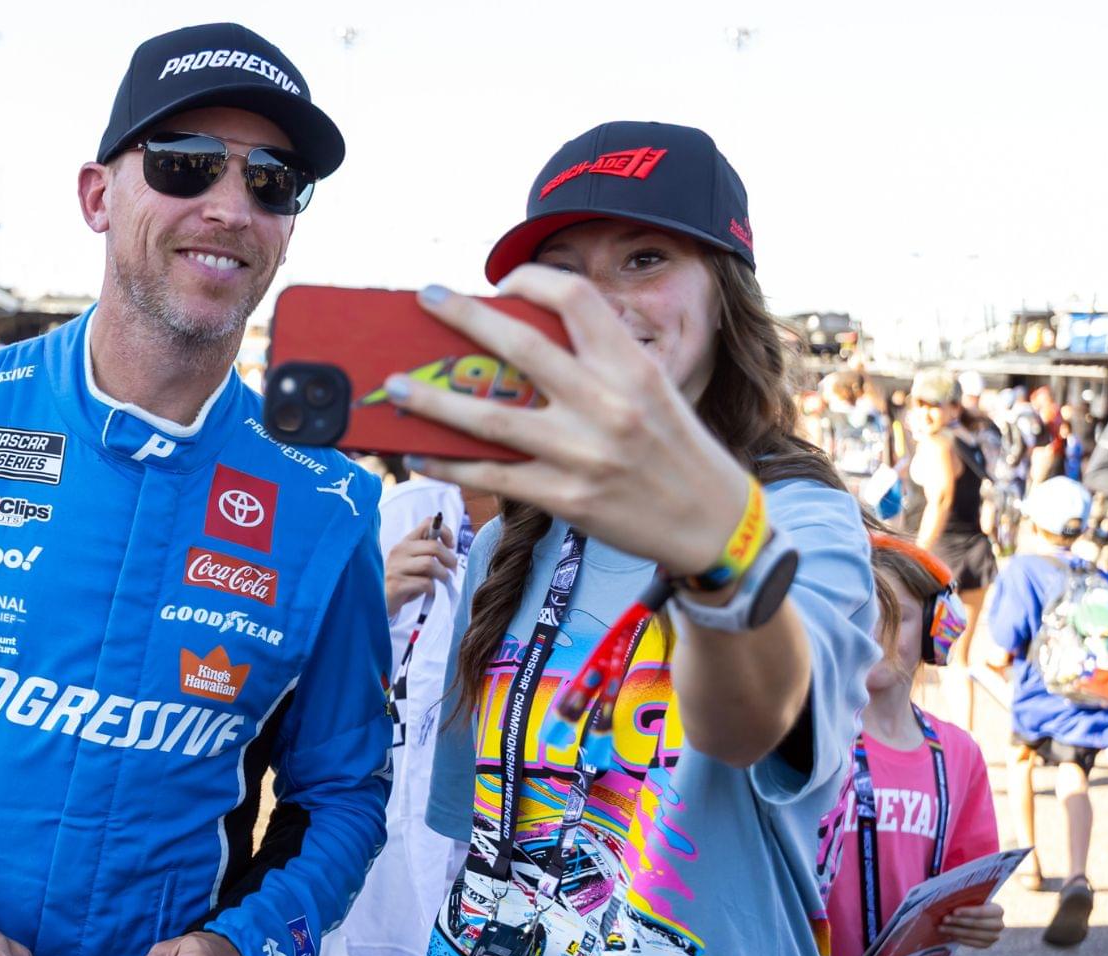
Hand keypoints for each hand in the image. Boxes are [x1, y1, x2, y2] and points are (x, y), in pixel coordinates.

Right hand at [385, 519, 456, 615]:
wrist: (378, 602)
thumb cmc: (400, 582)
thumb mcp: (412, 564)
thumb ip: (426, 555)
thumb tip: (450, 556)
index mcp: (405, 543)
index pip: (427, 524)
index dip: (445, 531)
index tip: (451, 545)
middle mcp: (399, 551)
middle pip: (433, 546)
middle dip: (449, 558)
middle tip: (452, 569)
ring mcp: (396, 567)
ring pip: (429, 564)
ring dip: (442, 574)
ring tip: (442, 581)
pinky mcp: (397, 584)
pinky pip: (424, 583)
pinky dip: (433, 588)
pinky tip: (429, 592)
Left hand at [387, 270, 751, 575]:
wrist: (713, 525)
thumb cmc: (678, 451)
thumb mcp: (654, 390)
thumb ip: (601, 364)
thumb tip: (524, 345)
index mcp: (631, 366)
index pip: (573, 299)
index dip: (531, 280)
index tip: (499, 282)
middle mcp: (606, 403)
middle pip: (518, 346)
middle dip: (463, 318)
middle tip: (426, 297)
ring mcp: (582, 453)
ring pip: (489, 417)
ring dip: (432, 399)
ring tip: (394, 384)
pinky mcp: (565, 497)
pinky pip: (491, 475)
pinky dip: (448, 464)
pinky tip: (418, 452)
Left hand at [939, 903, 1004, 948]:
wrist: (977, 916)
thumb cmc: (972, 904)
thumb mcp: (972, 900)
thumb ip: (965, 900)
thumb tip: (948, 902)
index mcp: (998, 910)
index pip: (982, 911)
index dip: (968, 912)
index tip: (954, 911)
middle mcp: (999, 924)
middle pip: (977, 924)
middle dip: (959, 922)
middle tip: (944, 919)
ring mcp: (994, 936)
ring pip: (973, 934)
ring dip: (955, 931)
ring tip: (941, 928)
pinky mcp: (987, 945)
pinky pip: (972, 943)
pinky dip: (959, 939)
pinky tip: (949, 935)